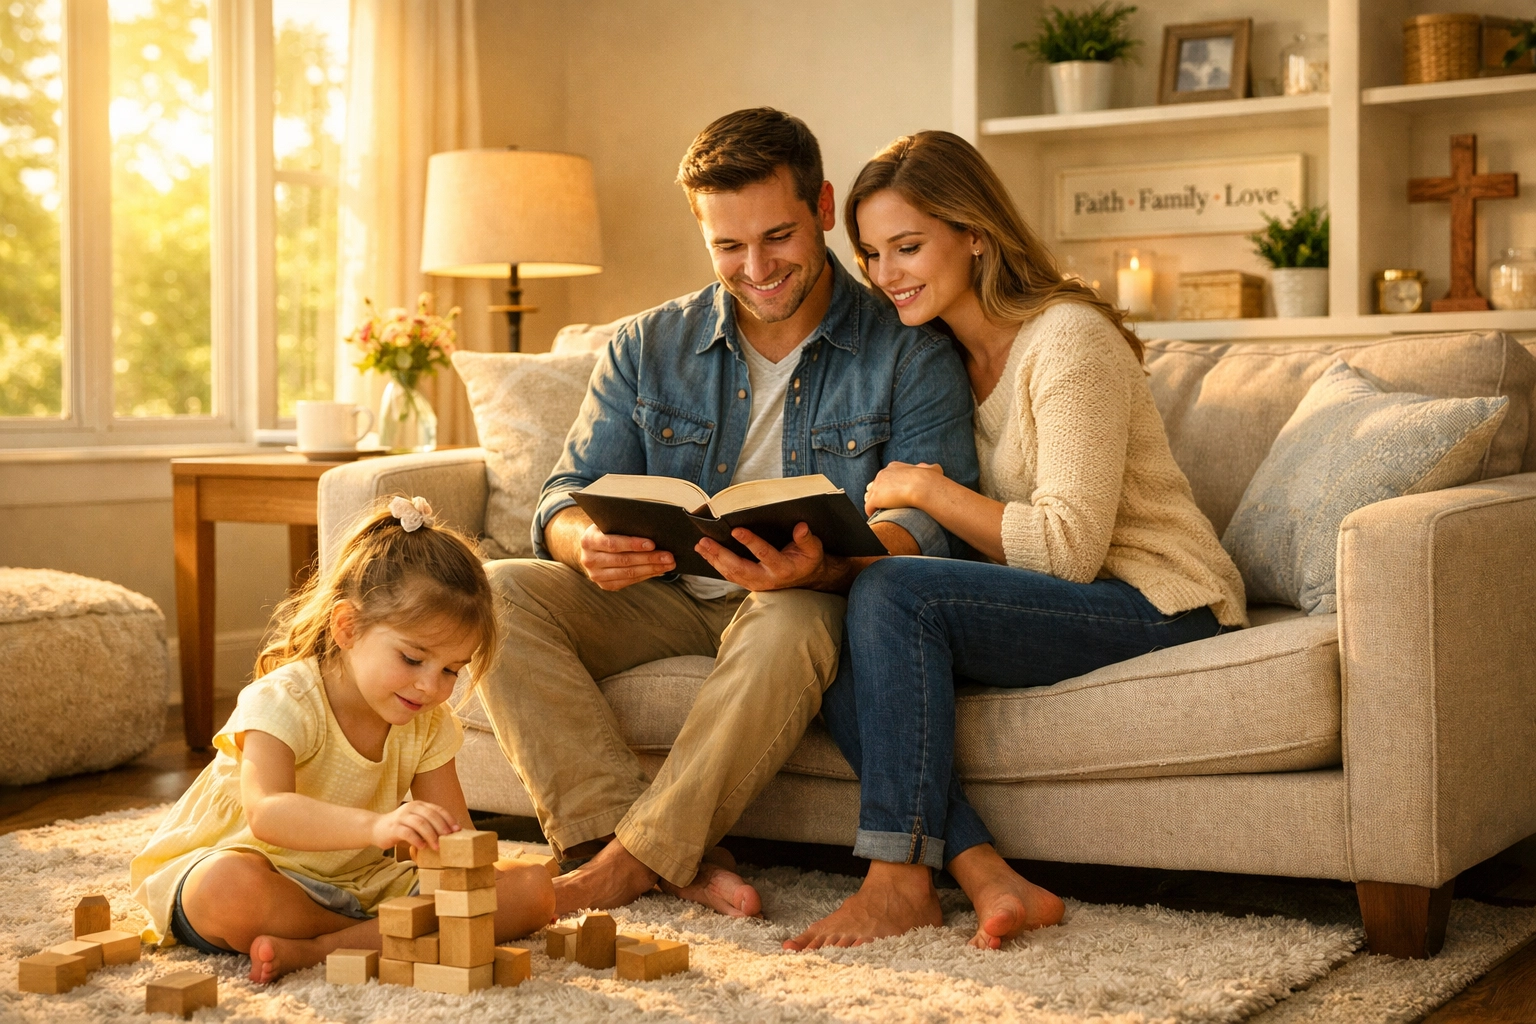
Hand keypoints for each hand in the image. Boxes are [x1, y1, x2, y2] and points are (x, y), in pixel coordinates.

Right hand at [372, 800, 459, 851]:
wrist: (376, 828)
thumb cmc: (401, 827)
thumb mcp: (416, 822)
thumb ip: (429, 824)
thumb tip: (449, 834)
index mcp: (419, 805)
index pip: (437, 809)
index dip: (448, 819)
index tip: (457, 830)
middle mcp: (411, 808)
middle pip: (430, 815)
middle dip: (441, 827)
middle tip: (449, 839)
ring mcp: (401, 817)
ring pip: (420, 823)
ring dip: (431, 835)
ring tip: (437, 846)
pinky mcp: (393, 827)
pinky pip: (407, 833)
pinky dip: (416, 840)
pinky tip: (422, 847)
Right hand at [577, 523, 674, 590]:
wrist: (592, 546)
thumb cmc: (608, 530)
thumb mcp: (610, 523)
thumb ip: (624, 524)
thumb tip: (653, 528)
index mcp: (588, 540)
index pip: (612, 543)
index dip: (633, 544)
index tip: (652, 544)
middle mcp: (589, 559)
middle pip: (623, 560)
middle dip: (649, 558)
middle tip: (669, 556)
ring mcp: (595, 575)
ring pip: (628, 573)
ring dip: (652, 569)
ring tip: (669, 564)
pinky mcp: (604, 585)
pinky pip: (628, 582)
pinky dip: (645, 576)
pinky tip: (658, 570)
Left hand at [695, 523, 827, 591]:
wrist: (807, 579)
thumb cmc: (808, 560)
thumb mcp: (814, 549)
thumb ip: (807, 539)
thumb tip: (800, 527)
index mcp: (783, 568)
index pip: (764, 554)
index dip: (750, 542)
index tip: (736, 530)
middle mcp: (767, 578)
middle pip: (739, 568)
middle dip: (720, 554)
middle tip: (705, 541)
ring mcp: (756, 583)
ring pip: (731, 574)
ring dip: (714, 559)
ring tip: (701, 546)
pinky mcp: (749, 584)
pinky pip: (730, 575)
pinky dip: (716, 564)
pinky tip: (706, 554)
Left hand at [864, 462, 945, 515]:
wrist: (923, 486)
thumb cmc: (930, 479)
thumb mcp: (933, 469)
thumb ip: (929, 468)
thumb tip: (931, 468)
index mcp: (893, 467)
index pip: (885, 476)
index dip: (888, 486)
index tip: (893, 493)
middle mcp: (882, 474)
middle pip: (875, 485)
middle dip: (879, 494)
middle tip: (886, 504)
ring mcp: (877, 486)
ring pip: (869, 496)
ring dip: (875, 504)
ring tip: (882, 511)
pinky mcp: (874, 499)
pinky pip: (869, 507)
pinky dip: (872, 513)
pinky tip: (878, 518)